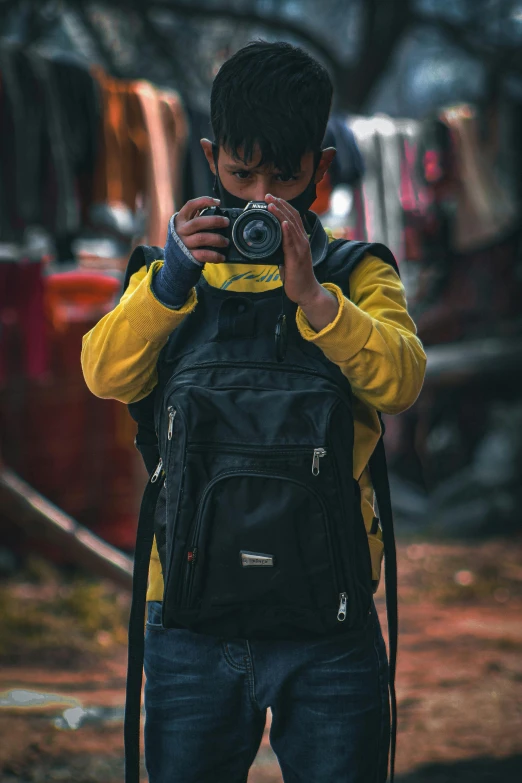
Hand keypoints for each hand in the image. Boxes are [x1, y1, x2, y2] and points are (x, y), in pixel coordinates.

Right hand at [174, 197, 229, 263]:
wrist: (174, 257)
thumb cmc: (185, 237)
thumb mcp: (187, 224)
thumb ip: (197, 217)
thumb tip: (217, 211)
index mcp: (181, 219)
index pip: (190, 205)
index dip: (204, 201)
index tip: (218, 202)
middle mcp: (181, 230)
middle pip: (198, 222)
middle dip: (214, 221)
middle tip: (226, 222)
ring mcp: (184, 243)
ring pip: (202, 238)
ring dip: (217, 239)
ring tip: (226, 242)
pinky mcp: (189, 256)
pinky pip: (203, 254)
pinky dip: (214, 256)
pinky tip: (222, 256)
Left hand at [265, 195, 338, 330]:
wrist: (307, 292)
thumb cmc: (297, 276)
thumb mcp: (288, 258)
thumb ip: (283, 248)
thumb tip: (273, 242)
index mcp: (300, 240)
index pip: (293, 218)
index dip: (283, 206)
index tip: (271, 198)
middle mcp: (303, 241)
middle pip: (292, 217)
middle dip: (279, 205)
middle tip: (267, 196)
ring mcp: (301, 249)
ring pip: (291, 226)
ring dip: (280, 213)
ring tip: (271, 204)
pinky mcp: (297, 258)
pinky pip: (291, 242)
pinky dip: (287, 230)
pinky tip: (282, 222)